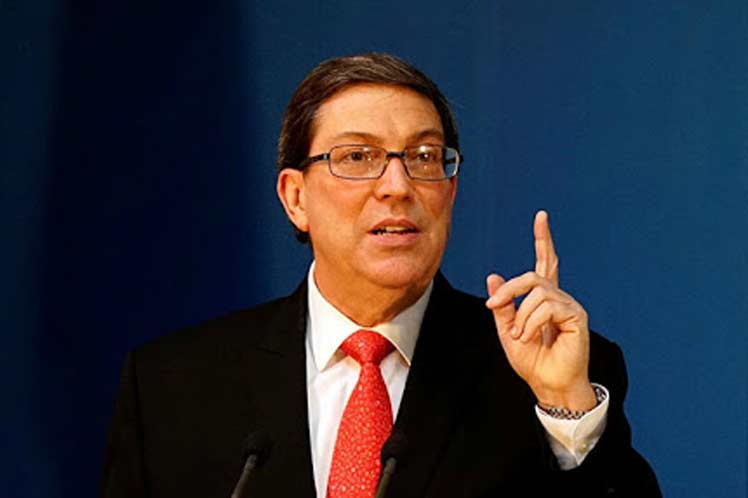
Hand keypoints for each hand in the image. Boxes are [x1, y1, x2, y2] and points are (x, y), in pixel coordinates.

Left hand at [485, 211, 595, 409]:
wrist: (548, 385)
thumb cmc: (532, 362)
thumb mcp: (508, 331)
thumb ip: (502, 306)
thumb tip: (493, 276)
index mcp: (542, 299)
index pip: (545, 263)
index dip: (543, 240)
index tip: (541, 217)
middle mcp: (558, 298)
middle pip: (534, 275)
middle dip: (509, 289)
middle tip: (493, 305)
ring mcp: (569, 305)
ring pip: (537, 292)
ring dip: (521, 317)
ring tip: (520, 337)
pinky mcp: (576, 316)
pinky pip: (548, 307)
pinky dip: (531, 323)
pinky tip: (529, 338)